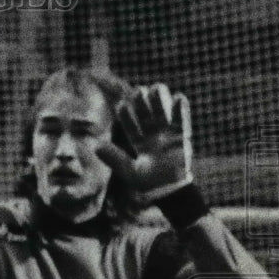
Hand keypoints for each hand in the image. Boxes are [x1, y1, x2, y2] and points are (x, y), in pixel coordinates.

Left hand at [96, 83, 192, 201]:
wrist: (169, 191)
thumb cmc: (148, 184)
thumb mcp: (129, 171)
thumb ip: (114, 158)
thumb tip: (96, 146)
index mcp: (140, 144)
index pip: (131, 127)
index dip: (127, 116)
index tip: (121, 104)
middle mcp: (153, 137)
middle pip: (147, 116)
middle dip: (143, 104)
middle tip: (139, 90)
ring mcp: (167, 136)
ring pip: (163, 115)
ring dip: (160, 101)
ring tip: (157, 87)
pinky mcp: (181, 138)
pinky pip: (182, 122)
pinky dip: (181, 111)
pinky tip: (178, 98)